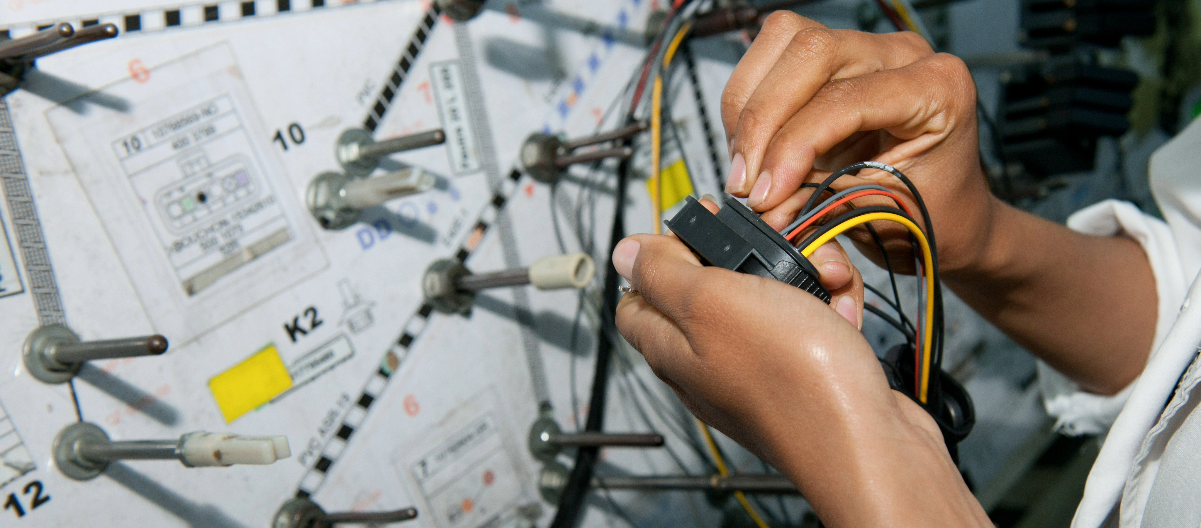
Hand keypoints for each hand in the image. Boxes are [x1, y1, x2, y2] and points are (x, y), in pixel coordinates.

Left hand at [611, 223, 988, 525]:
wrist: (867, 439)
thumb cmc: (792, 378)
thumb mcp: (710, 301)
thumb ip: (662, 273)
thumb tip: (624, 253)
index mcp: (672, 346)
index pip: (636, 295)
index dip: (659, 255)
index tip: (696, 232)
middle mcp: (707, 362)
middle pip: (709, 286)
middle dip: (747, 255)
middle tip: (774, 247)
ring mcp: (755, 369)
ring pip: (768, 297)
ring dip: (800, 277)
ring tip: (821, 280)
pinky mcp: (803, 374)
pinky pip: (808, 324)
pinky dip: (827, 309)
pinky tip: (840, 316)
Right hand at [721, 12, 992, 274]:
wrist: (948, 215)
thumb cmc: (933, 214)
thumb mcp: (880, 214)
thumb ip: (818, 202)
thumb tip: (761, 202)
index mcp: (936, 88)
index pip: (843, 98)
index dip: (792, 146)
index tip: (765, 195)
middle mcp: (904, 55)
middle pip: (810, 51)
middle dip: (762, 118)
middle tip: (746, 181)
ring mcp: (868, 50)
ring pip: (784, 40)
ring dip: (749, 106)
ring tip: (748, 165)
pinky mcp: (835, 60)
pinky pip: (775, 57)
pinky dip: (748, 103)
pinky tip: (754, 148)